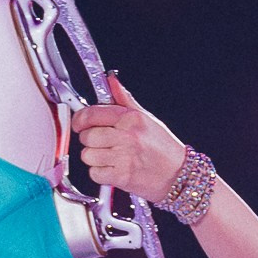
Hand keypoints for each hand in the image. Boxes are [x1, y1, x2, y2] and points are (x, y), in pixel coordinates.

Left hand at [75, 76, 189, 207]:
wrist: (178, 175)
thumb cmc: (164, 149)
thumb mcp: (146, 118)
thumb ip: (124, 100)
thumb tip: (112, 81)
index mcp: (131, 119)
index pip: (93, 113)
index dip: (80, 119)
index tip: (79, 123)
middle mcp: (127, 136)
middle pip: (87, 136)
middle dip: (90, 140)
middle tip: (102, 143)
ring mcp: (124, 157)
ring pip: (88, 155)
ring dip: (94, 158)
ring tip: (109, 157)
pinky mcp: (122, 176)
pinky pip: (95, 173)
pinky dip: (100, 173)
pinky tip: (112, 169)